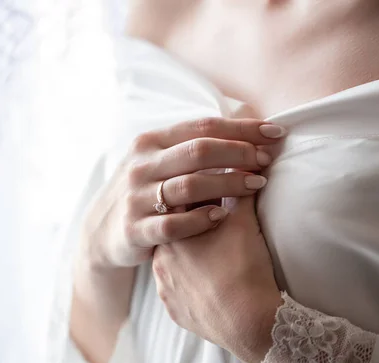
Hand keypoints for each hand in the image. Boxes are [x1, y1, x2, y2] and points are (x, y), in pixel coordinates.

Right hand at [81, 118, 285, 268]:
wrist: (102, 230)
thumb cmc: (145, 190)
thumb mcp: (159, 159)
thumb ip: (193, 143)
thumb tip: (244, 116)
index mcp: (151, 142)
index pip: (203, 126)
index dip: (243, 128)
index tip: (276, 133)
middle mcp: (141, 166)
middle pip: (199, 152)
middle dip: (240, 153)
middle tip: (267, 160)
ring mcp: (136, 198)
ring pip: (190, 186)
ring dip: (228, 183)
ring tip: (256, 185)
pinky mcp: (134, 230)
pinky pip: (173, 225)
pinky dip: (201, 219)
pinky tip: (222, 216)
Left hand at [152, 194, 282, 362]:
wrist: (248, 321)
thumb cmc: (243, 267)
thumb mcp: (244, 222)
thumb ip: (239, 191)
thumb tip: (245, 167)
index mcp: (172, 232)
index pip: (178, 205)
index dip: (198, 198)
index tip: (214, 199)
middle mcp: (160, 259)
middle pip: (174, 234)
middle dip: (193, 226)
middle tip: (217, 226)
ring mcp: (164, 288)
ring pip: (174, 263)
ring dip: (190, 255)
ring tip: (215, 255)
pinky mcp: (174, 309)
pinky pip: (178, 290)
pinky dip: (191, 282)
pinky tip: (209, 280)